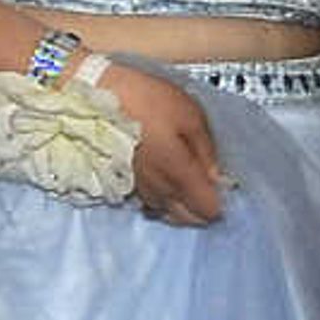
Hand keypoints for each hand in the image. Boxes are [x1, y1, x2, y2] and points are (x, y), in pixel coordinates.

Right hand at [100, 62, 230, 225]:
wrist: (95, 100)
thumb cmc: (145, 102)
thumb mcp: (189, 115)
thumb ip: (206, 150)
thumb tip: (218, 176)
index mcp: (180, 176)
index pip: (209, 210)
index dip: (221, 200)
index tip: (223, 183)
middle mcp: (161, 192)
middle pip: (190, 219)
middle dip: (203, 207)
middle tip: (208, 183)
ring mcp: (141, 191)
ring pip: (170, 214)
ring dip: (183, 204)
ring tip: (187, 181)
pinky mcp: (126, 186)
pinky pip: (152, 204)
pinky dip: (164, 199)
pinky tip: (165, 180)